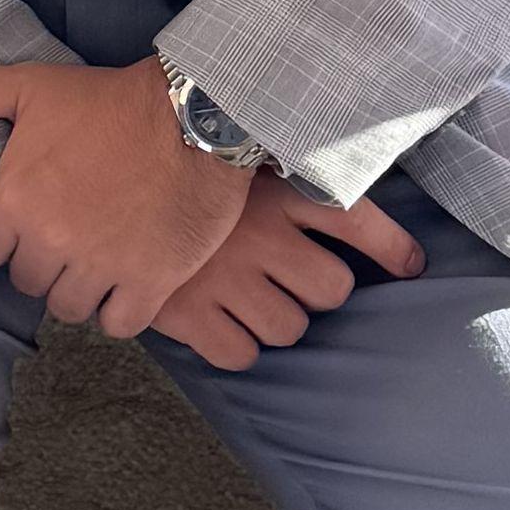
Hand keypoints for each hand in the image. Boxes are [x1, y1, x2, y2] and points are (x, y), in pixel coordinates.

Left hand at [0, 57, 251, 334]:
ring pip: (68, 307)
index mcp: (15, 201)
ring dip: (77, 288)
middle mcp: (51, 242)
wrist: (192, 115)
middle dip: (40, 260)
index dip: (2, 237)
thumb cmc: (106, 100)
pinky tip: (125, 279)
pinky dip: (119, 309)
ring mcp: (100, 268)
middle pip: (26, 281)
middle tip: (65, 233)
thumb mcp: (30, 86)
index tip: (23, 222)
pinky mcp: (148, 285)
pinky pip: (117, 325)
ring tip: (93, 257)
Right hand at [147, 173, 424, 371]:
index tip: (412, 266)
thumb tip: (340, 167)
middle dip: (316, 289)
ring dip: (277, 319)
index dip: (393, 247)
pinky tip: (221, 321)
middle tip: (288, 276)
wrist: (97, 177)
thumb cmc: (174, 166)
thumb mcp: (232, 155)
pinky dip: (236, 345)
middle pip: (332, 290)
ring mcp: (225, 276)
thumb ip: (281, 163)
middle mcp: (260, 234)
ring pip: (289, 328)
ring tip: (249, 297)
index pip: (356, 216)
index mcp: (274, 188)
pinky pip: (241, 354)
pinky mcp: (189, 312)